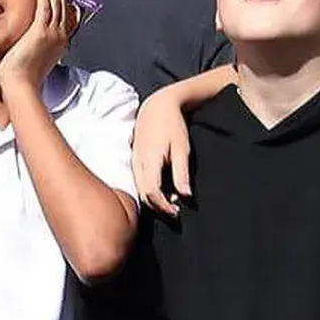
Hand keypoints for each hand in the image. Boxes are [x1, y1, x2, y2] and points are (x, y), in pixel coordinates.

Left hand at [0, 0, 75, 92]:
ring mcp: (52, 34)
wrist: (20, 87)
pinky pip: (45, 6)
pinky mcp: (41, 33)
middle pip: (62, 3)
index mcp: (58, 43)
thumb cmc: (22, 78)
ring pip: (56, 2)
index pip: (64, 14)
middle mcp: (59, 36)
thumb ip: (33, 48)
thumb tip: (27, 44)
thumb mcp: (32, 59)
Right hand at [134, 88, 194, 214]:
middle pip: (143, 195)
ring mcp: (134, 162)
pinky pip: (139, 182)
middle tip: (176, 213)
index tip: (178, 213)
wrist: (157, 106)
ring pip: (140, 189)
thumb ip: (181, 173)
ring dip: (154, 201)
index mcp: (149, 161)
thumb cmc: (173, 125)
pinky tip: (163, 191)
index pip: (152, 193)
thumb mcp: (181, 149)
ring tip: (171, 203)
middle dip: (159, 208)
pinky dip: (149, 191)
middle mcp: (137, 163)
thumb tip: (185, 196)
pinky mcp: (134, 160)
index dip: (164, 207)